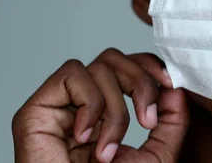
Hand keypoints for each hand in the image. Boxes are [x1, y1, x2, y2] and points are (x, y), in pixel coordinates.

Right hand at [12, 48, 188, 162]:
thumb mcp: (158, 155)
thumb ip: (172, 121)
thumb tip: (175, 87)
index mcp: (103, 113)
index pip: (126, 66)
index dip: (150, 67)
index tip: (171, 85)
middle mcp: (78, 105)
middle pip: (114, 58)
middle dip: (140, 83)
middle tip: (148, 122)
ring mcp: (57, 107)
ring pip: (98, 67)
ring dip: (115, 110)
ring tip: (108, 150)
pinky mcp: (36, 111)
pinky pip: (72, 75)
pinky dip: (90, 103)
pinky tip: (85, 138)